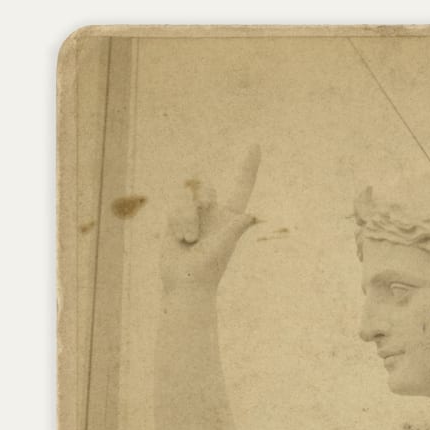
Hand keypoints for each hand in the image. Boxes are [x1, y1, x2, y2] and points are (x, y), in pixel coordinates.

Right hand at [161, 145, 260, 293]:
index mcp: (231, 216)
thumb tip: (251, 216)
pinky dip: (178, 222)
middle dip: (202, 198)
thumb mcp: (224, 246)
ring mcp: (194, 215)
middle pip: (205, 186)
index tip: (255, 146)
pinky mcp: (176, 219)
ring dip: (187, 219)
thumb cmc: (209, 268)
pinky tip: (181, 239)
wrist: (186, 284)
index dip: (248, 167)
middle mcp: (213, 212)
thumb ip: (235, 227)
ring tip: (190, 240)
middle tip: (204, 216)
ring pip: (187, 197)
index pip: (242, 186)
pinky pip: (174, 205)